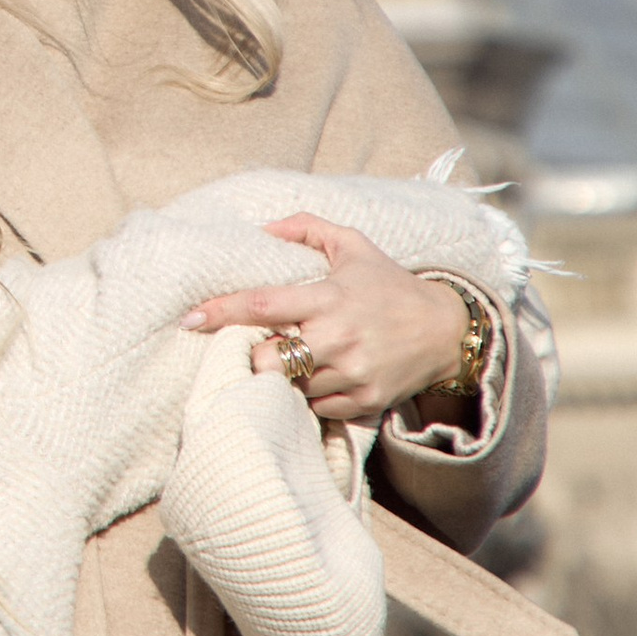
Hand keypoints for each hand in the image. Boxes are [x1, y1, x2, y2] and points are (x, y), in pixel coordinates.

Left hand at [188, 216, 468, 426]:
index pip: (264, 305)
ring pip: (290, 387)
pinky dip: (310, 395)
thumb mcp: (355, 246)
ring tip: (298, 360)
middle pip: (268, 359)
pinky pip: (315, 407)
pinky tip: (320, 377)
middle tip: (258, 345)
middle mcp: (339, 338)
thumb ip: (308, 229)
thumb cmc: (391, 285)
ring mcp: (352, 375)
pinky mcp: (363, 402)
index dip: (222, 312)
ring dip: (283, 377)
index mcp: (330, 297)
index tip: (190, 318)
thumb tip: (264, 228)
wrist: (446, 332)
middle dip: (253, 354)